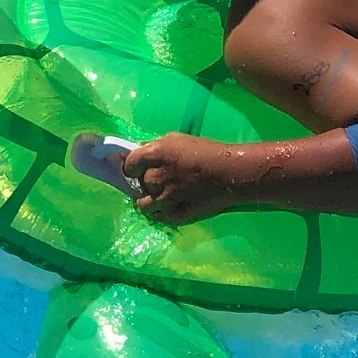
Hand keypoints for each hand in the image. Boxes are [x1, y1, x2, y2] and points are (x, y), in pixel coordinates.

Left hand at [123, 133, 238, 224]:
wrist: (228, 174)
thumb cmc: (204, 152)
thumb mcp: (176, 140)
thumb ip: (154, 147)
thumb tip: (137, 152)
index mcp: (154, 155)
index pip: (129, 165)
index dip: (132, 167)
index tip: (138, 168)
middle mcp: (154, 178)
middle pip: (137, 184)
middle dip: (145, 182)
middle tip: (159, 179)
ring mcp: (163, 200)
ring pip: (143, 204)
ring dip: (149, 199)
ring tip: (163, 194)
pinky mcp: (173, 217)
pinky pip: (157, 216)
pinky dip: (160, 211)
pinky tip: (171, 204)